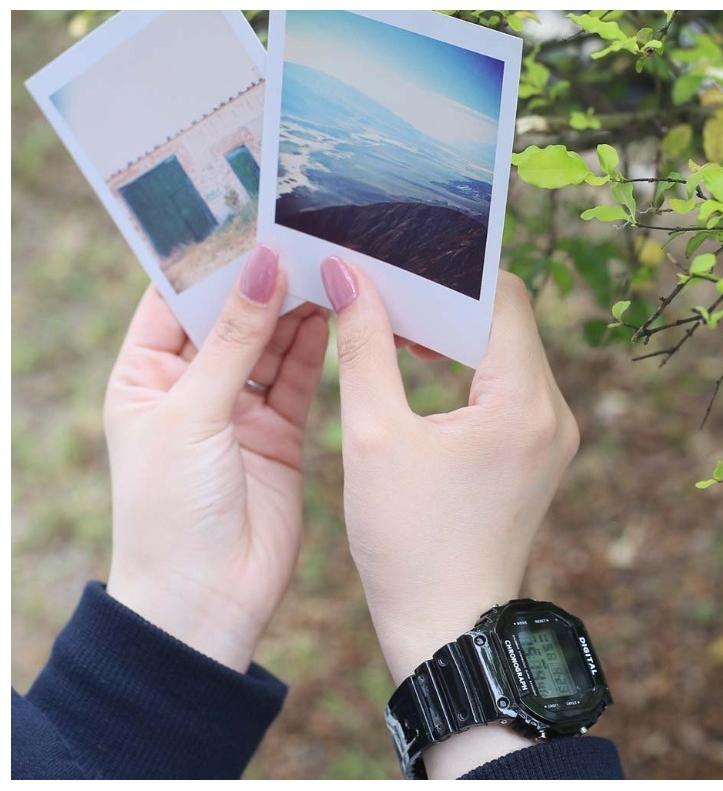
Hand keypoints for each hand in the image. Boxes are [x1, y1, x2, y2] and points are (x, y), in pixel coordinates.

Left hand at [104, 246, 327, 671]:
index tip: (249, 215)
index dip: (209, 257)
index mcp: (146, 375)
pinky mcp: (278, 430)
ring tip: (325, 262)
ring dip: (294, 306)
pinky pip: (297, 374)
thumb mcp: (193, 414)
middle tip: (301, 233)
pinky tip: (332, 310)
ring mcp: (237, 407)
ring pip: (270, 341)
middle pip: (229, 314)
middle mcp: (191, 385)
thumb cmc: (172, 510)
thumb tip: (263, 266)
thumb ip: (233, 340)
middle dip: (262, 278)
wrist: (209, 599)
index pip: (174, 297)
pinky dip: (314, 344)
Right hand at [321, 257, 578, 776]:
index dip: (451, 271)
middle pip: (508, 320)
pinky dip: (470, 369)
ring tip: (398, 330)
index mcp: (522, 403)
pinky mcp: (538, 453)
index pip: (502, 295)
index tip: (400, 262)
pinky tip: (425, 370)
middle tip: (388, 292)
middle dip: (448, 302)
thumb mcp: (373, 437)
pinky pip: (510, 387)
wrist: (448, 628)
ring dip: (457, 335)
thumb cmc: (408, 543)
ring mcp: (551, 435)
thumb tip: (346, 275)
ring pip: (509, 352)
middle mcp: (554, 413)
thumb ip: (363, 345)